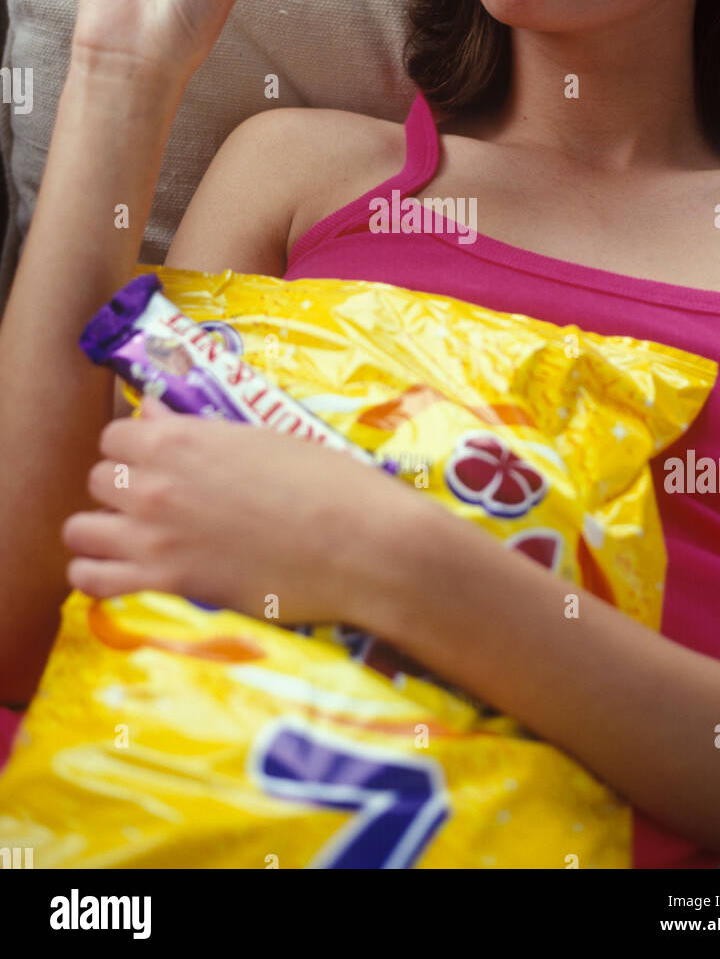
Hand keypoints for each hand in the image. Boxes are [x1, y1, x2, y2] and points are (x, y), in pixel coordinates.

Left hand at [61, 396, 401, 625]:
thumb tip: (153, 416)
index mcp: (179, 439)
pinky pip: (92, 581)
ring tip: (130, 538)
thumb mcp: (261, 437)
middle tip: (155, 501)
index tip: (156, 460)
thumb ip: (197, 431)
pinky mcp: (166, 584)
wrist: (359, 543)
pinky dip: (97, 577)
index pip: (115, 435)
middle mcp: (154, 483)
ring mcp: (153, 536)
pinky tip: (120, 573)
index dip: (135, 448)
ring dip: (101, 531)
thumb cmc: (326, 482)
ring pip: (80, 530)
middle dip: (121, 488)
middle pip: (97, 479)